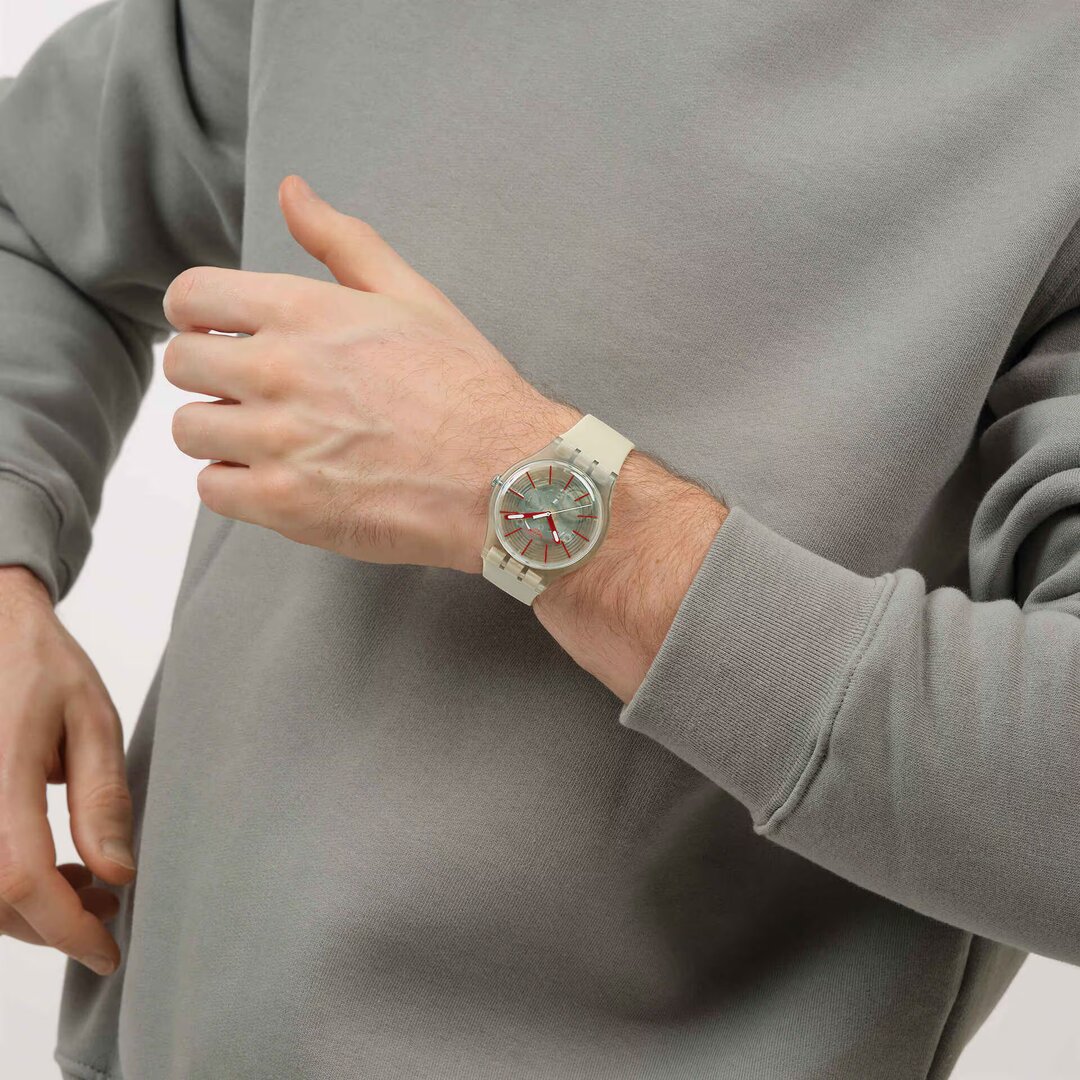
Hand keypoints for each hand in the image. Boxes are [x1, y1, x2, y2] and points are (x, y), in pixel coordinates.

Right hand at [0, 567, 135, 975]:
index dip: (64, 928)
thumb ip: (102, 799)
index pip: (22, 878)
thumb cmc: (44, 670)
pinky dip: (11, 883)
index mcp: (1, 773)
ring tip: (90, 887)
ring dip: (31, 909)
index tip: (108, 952)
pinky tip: (54, 870)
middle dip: (54, 924)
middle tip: (109, 909)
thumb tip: (116, 874)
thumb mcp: (93, 721)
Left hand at [162, 175, 579, 574]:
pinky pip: (211, 490)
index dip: (197, 313)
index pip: (190, 296)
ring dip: (220, 432)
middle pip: (180, 363)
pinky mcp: (285, 504)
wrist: (505, 476)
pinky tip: (276, 477)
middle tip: (250, 390)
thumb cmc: (466, 386)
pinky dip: (235, 485)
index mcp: (304, 311)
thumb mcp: (411, 295)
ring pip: (189, 430)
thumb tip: (291, 191)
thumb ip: (341, 240)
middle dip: (208, 373)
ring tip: (268, 438)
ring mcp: (279, 442)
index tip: (218, 332)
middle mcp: (280, 371)